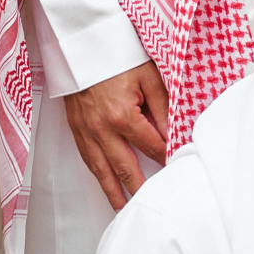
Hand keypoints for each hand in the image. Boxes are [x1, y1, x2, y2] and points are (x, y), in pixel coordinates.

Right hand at [68, 63, 170, 209]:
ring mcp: (85, 131)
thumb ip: (163, 107)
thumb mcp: (148, 76)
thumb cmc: (116, 54)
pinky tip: (104, 183)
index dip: (167, 158)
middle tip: (151, 206)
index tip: (178, 169)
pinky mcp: (75, 128)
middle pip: (125, 168)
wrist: (80, 42)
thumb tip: (174, 133)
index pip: (152, 146)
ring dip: (113, 192)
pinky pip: (87, 158)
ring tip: (124, 210)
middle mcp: (101, 129)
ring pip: (101, 170)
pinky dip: (97, 174)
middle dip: (139, 189)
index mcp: (123, 116)